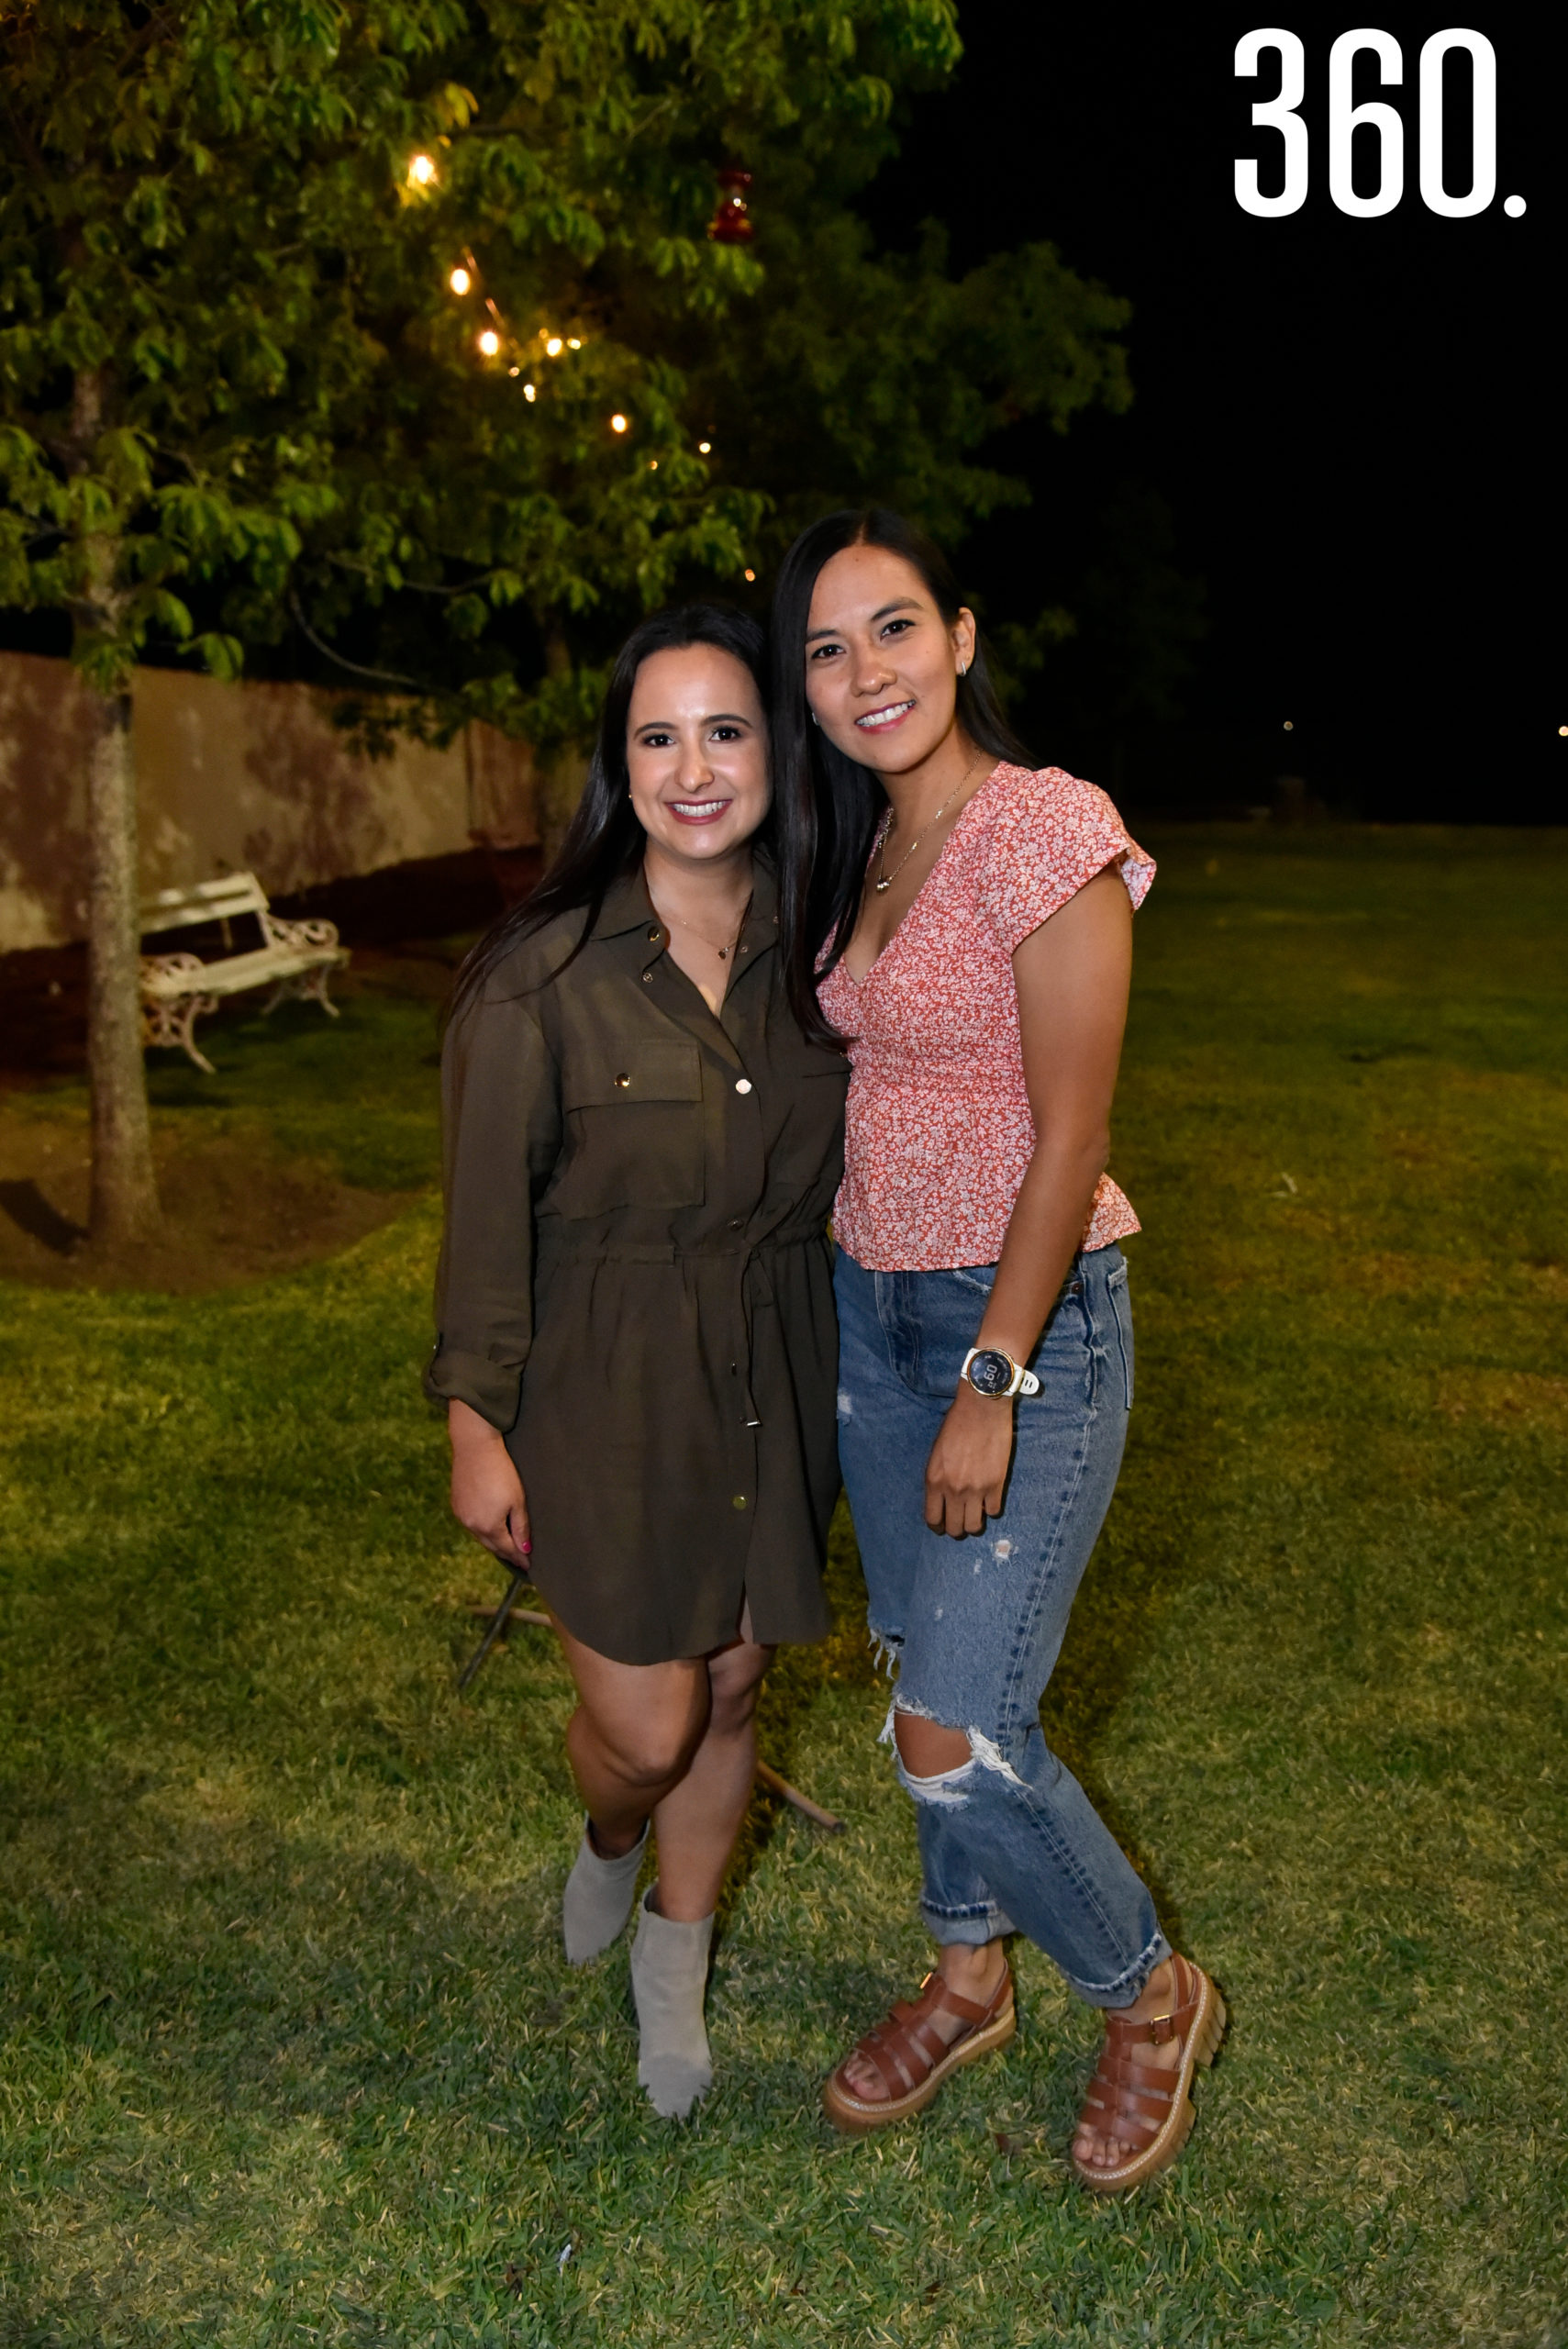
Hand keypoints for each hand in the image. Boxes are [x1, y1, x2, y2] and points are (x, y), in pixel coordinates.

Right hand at [448, 1398, 531, 1568]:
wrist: (475, 1448)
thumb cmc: (501, 1472)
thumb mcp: (517, 1500)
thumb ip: (521, 1527)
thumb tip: (524, 1549)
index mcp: (489, 1527)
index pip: (507, 1549)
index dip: (519, 1557)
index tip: (529, 1565)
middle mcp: (472, 1526)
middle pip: (492, 1546)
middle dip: (507, 1553)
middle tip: (519, 1559)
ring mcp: (461, 1516)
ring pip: (480, 1536)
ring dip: (494, 1541)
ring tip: (506, 1545)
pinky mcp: (456, 1505)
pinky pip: (471, 1524)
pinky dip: (482, 1528)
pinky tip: (489, 1526)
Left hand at [924, 1382, 1013, 1536]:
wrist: (981, 1408)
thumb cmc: (956, 1424)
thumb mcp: (937, 1453)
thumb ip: (938, 1478)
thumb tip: (944, 1498)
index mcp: (934, 1480)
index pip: (932, 1519)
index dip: (938, 1527)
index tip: (942, 1526)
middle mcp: (953, 1489)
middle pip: (954, 1528)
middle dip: (956, 1529)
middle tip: (961, 1523)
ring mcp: (975, 1489)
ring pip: (974, 1526)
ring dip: (975, 1524)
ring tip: (976, 1515)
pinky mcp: (996, 1485)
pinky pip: (994, 1510)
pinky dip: (991, 1508)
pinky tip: (990, 1499)